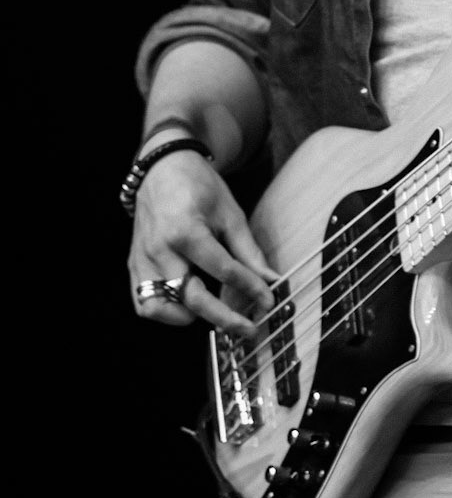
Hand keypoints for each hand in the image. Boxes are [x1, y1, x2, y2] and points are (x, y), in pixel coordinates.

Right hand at [128, 149, 276, 335]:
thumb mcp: (230, 213)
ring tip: (213, 311)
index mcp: (186, 231)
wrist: (162, 169)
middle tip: (249, 328)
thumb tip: (270, 280)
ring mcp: (143, 260)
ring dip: (189, 316)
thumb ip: (249, 251)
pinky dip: (165, 312)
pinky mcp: (133, 266)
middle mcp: (160, 250)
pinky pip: (144, 304)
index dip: (251, 289)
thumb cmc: (198, 187)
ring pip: (161, 308)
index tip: (269, 301)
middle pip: (193, 298)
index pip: (224, 271)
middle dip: (225, 318)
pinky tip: (187, 306)